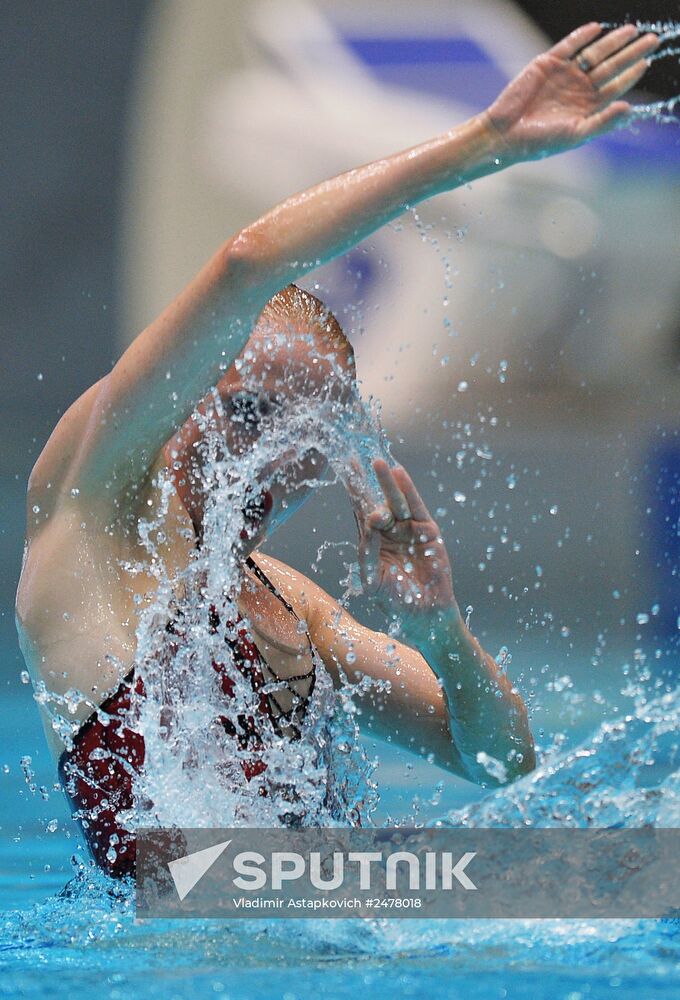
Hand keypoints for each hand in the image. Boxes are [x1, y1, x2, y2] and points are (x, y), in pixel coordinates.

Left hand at [357, 459, 455, 623]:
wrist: (423, 615)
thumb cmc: (394, 600)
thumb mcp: (372, 577)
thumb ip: (368, 551)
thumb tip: (370, 520)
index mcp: (372, 541)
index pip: (360, 511)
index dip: (353, 491)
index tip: (344, 470)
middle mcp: (389, 532)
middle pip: (375, 500)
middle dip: (366, 481)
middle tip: (355, 459)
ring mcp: (408, 530)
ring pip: (395, 500)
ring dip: (386, 481)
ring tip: (378, 462)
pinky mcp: (427, 531)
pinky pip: (416, 507)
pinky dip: (409, 490)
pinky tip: (400, 474)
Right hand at [482, 22, 658, 162]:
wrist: (505, 134)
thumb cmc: (539, 142)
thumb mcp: (575, 134)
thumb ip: (603, 122)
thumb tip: (630, 109)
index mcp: (587, 107)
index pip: (615, 87)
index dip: (631, 74)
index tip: (646, 62)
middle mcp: (578, 89)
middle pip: (610, 67)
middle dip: (630, 53)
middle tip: (651, 40)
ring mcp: (563, 75)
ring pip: (593, 54)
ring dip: (612, 42)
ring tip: (631, 31)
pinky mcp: (546, 63)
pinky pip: (568, 46)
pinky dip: (581, 36)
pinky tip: (596, 28)